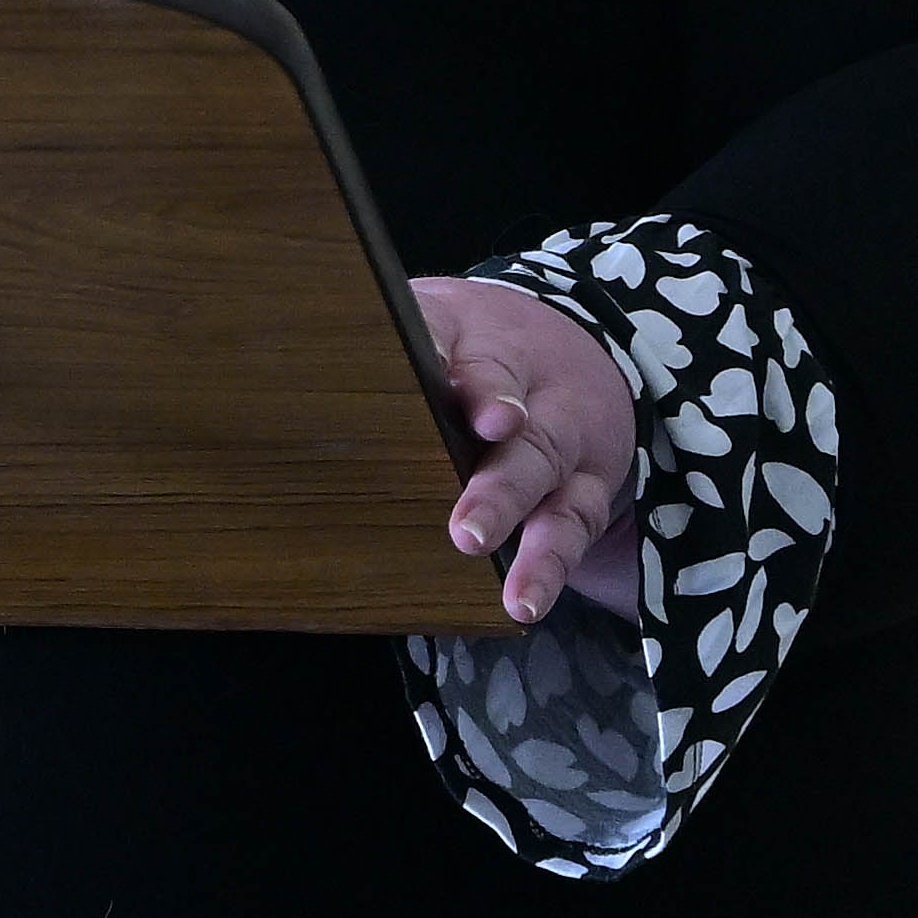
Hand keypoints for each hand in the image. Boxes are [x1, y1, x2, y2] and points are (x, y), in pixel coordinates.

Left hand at [422, 277, 650, 630]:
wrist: (566, 338)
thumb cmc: (475, 340)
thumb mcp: (443, 315)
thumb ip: (410, 334)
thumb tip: (336, 345)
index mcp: (495, 345)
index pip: (490, 364)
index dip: (488, 391)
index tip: (490, 420)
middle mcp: (541, 400)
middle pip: (530, 444)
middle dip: (502, 491)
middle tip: (470, 532)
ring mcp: (566, 449)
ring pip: (555, 497)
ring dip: (536, 546)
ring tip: (515, 591)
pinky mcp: (582, 492)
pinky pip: (574, 530)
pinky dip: (552, 568)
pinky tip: (526, 601)